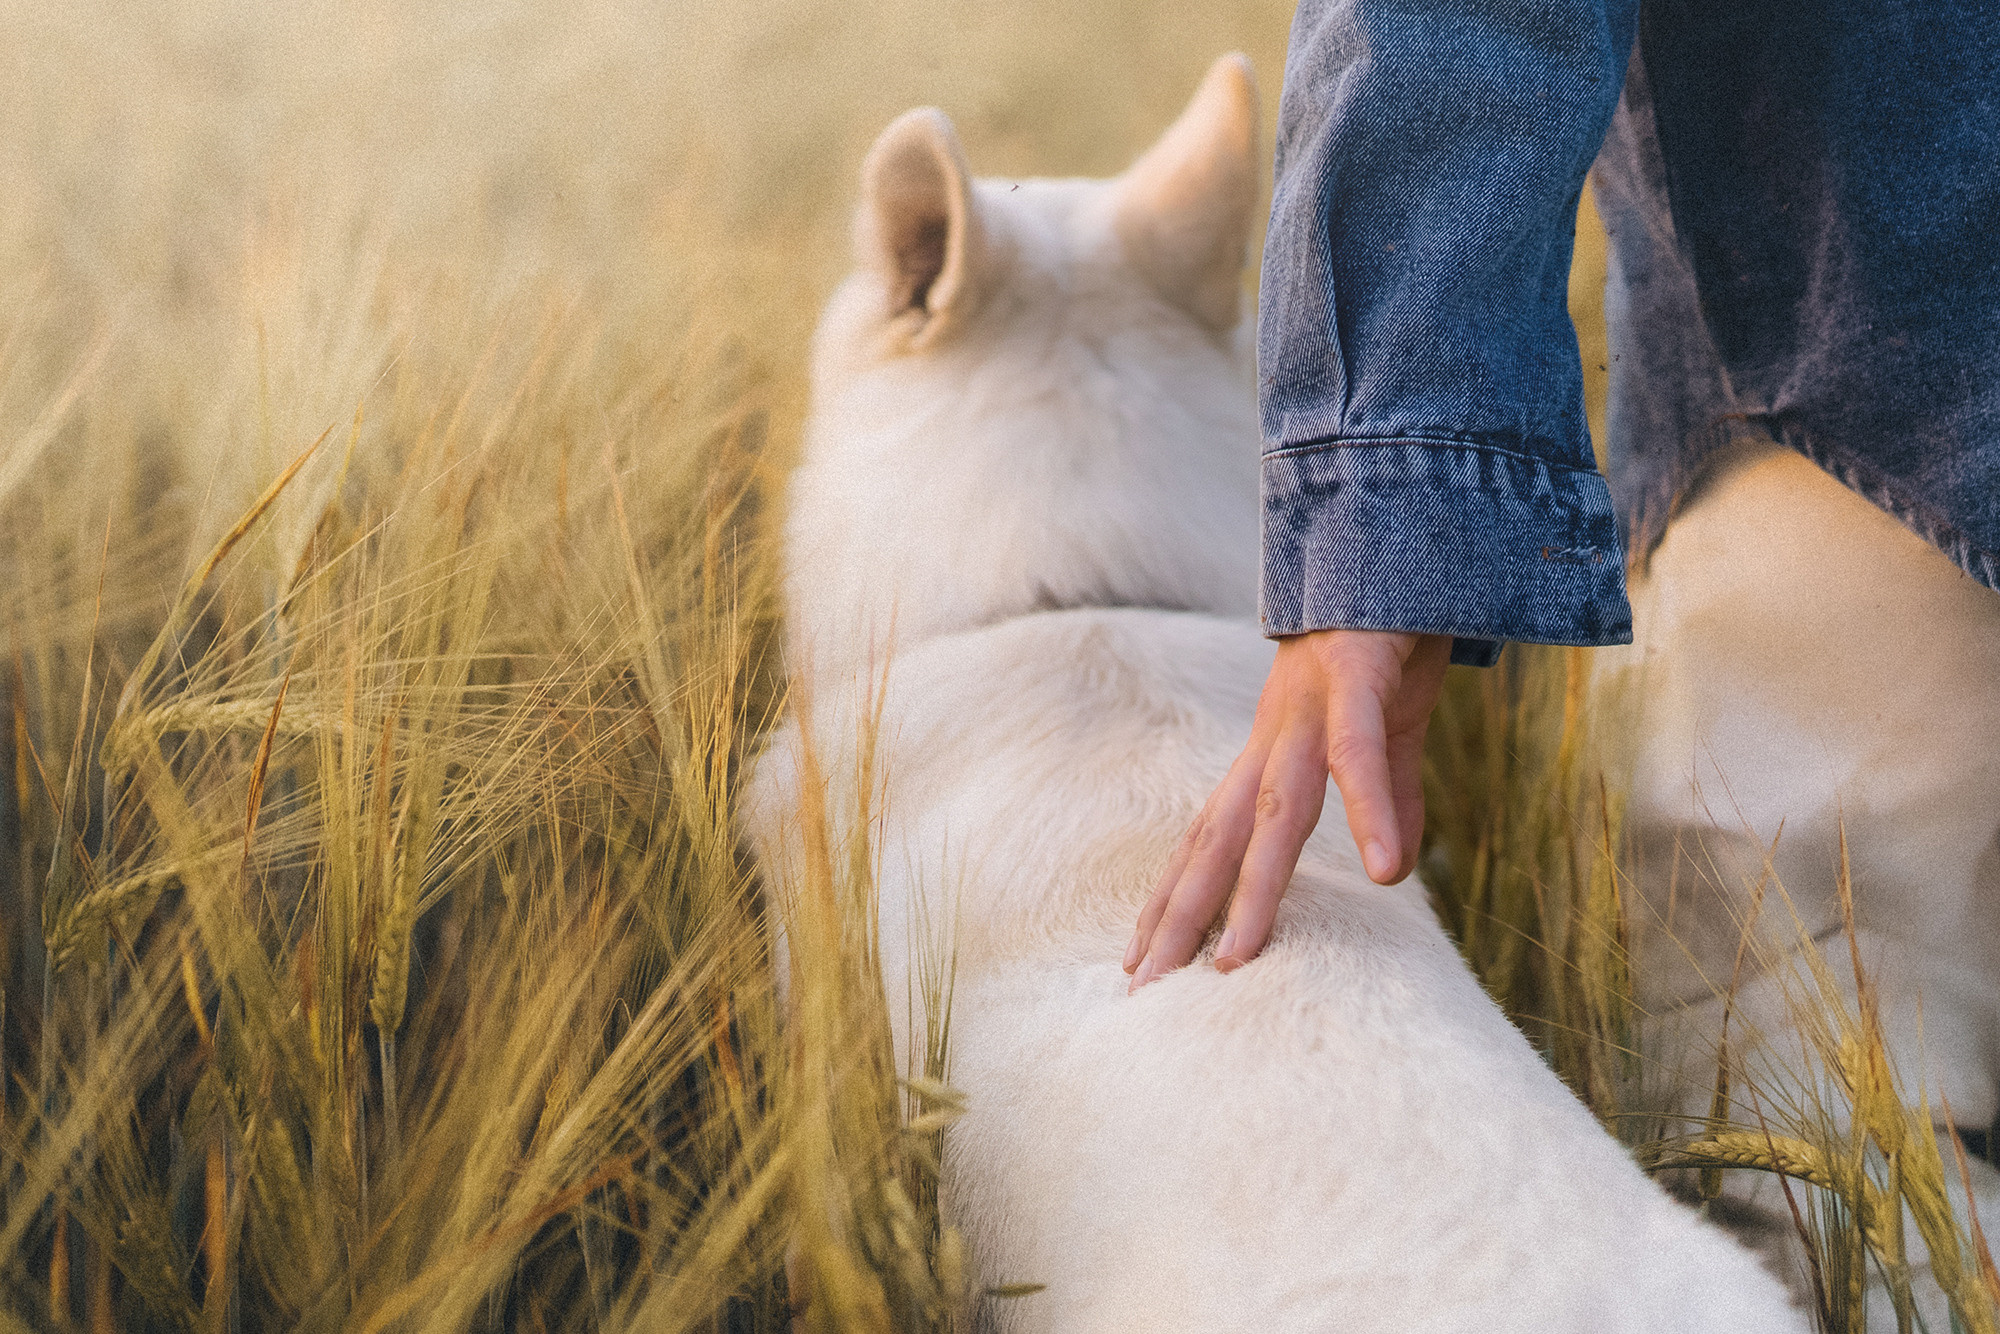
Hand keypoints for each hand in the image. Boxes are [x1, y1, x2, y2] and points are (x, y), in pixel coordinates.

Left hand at [1122, 628, 1451, 989]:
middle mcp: (1274, 738)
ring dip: (1254, 888)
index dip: (1173, 900)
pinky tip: (1385, 871)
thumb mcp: (1389, 733)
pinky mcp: (1362, 680)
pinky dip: (1372, 810)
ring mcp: (1312, 710)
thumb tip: (1392, 871)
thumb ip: (1386, 799)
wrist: (1399, 539)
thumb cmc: (1386, 639)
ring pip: (1275, 812)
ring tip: (1237, 962)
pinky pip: (1364, 754)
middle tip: (1145, 988)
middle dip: (1180, 915)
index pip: (1207, 840)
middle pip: (1216, 840)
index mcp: (1271, 754)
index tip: (1139, 963)